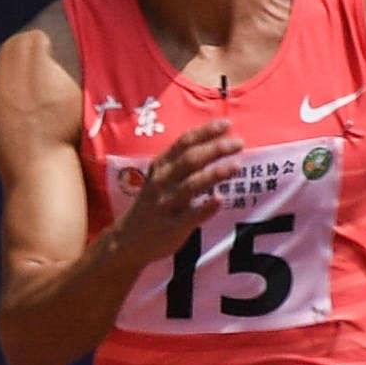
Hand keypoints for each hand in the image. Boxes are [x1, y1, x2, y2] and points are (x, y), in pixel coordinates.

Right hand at [105, 121, 243, 263]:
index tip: (226, 124)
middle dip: (214, 149)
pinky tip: (220, 199)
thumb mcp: (159, 178)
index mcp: (160, 167)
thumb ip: (181, 162)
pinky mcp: (171, 226)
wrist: (127, 240)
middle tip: (238, 143)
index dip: (205, 132)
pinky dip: (205, 208)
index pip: (183, 143)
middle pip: (189, 160)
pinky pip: (190, 216)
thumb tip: (216, 143)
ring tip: (236, 165)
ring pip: (191, 185)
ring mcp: (165, 204)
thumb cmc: (152, 204)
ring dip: (214, 174)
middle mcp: (161, 183)